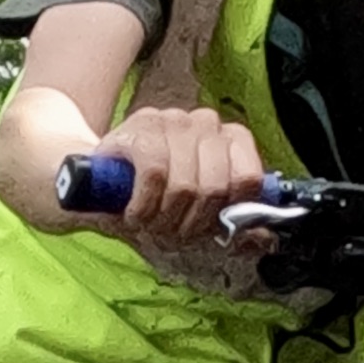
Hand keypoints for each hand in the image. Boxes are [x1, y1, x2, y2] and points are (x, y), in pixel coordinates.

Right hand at [84, 105, 268, 253]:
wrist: (96, 184)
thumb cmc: (153, 199)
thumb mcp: (195, 217)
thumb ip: (232, 227)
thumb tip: (267, 241)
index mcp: (229, 140)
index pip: (249, 178)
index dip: (228, 213)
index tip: (207, 227)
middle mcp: (206, 124)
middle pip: (216, 187)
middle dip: (191, 223)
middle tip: (170, 231)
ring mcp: (174, 120)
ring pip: (186, 184)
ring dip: (164, 218)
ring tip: (149, 222)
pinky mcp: (142, 126)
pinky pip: (155, 174)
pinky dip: (143, 206)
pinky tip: (134, 213)